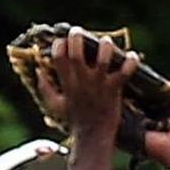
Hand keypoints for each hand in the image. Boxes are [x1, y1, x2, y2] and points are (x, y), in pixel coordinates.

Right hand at [37, 27, 138, 142]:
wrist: (93, 138)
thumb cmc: (75, 121)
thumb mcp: (55, 106)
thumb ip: (45, 88)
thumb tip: (38, 71)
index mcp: (67, 84)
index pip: (58, 58)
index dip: (59, 45)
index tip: (62, 40)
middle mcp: (82, 82)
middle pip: (77, 54)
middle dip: (77, 38)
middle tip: (79, 32)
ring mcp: (99, 85)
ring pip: (103, 59)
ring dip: (105, 47)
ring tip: (106, 42)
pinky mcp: (114, 90)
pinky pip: (124, 73)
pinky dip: (130, 63)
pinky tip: (132, 55)